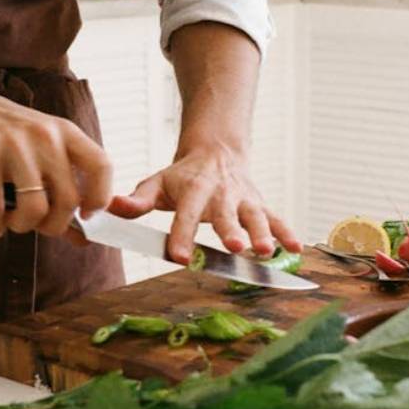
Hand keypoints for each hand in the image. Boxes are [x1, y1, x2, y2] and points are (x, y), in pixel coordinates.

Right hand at [0, 80, 112, 237]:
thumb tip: (83, 237)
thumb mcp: (35, 147)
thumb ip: (59, 186)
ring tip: (12, 221)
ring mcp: (14, 143)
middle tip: (37, 225)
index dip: (100, 198)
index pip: (102, 166)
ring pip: (36, 208)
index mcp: (64, 130)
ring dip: (23, 226)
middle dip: (53, 225)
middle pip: (69, 199)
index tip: (85, 216)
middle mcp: (44, 134)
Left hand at [108, 145, 301, 263]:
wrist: (217, 151)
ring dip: (264, 233)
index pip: (185, 215)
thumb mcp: (157, 182)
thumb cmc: (182, 175)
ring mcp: (244, 199)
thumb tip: (112, 208)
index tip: (179, 257)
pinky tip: (297, 250)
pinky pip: (276, 218)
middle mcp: (221, 194)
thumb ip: (138, 199)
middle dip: (231, 231)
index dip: (182, 235)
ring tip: (267, 252)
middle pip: (227, 214)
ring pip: (256, 216)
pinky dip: (288, 233)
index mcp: (193, 190)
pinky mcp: (260, 204)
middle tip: (236, 247)